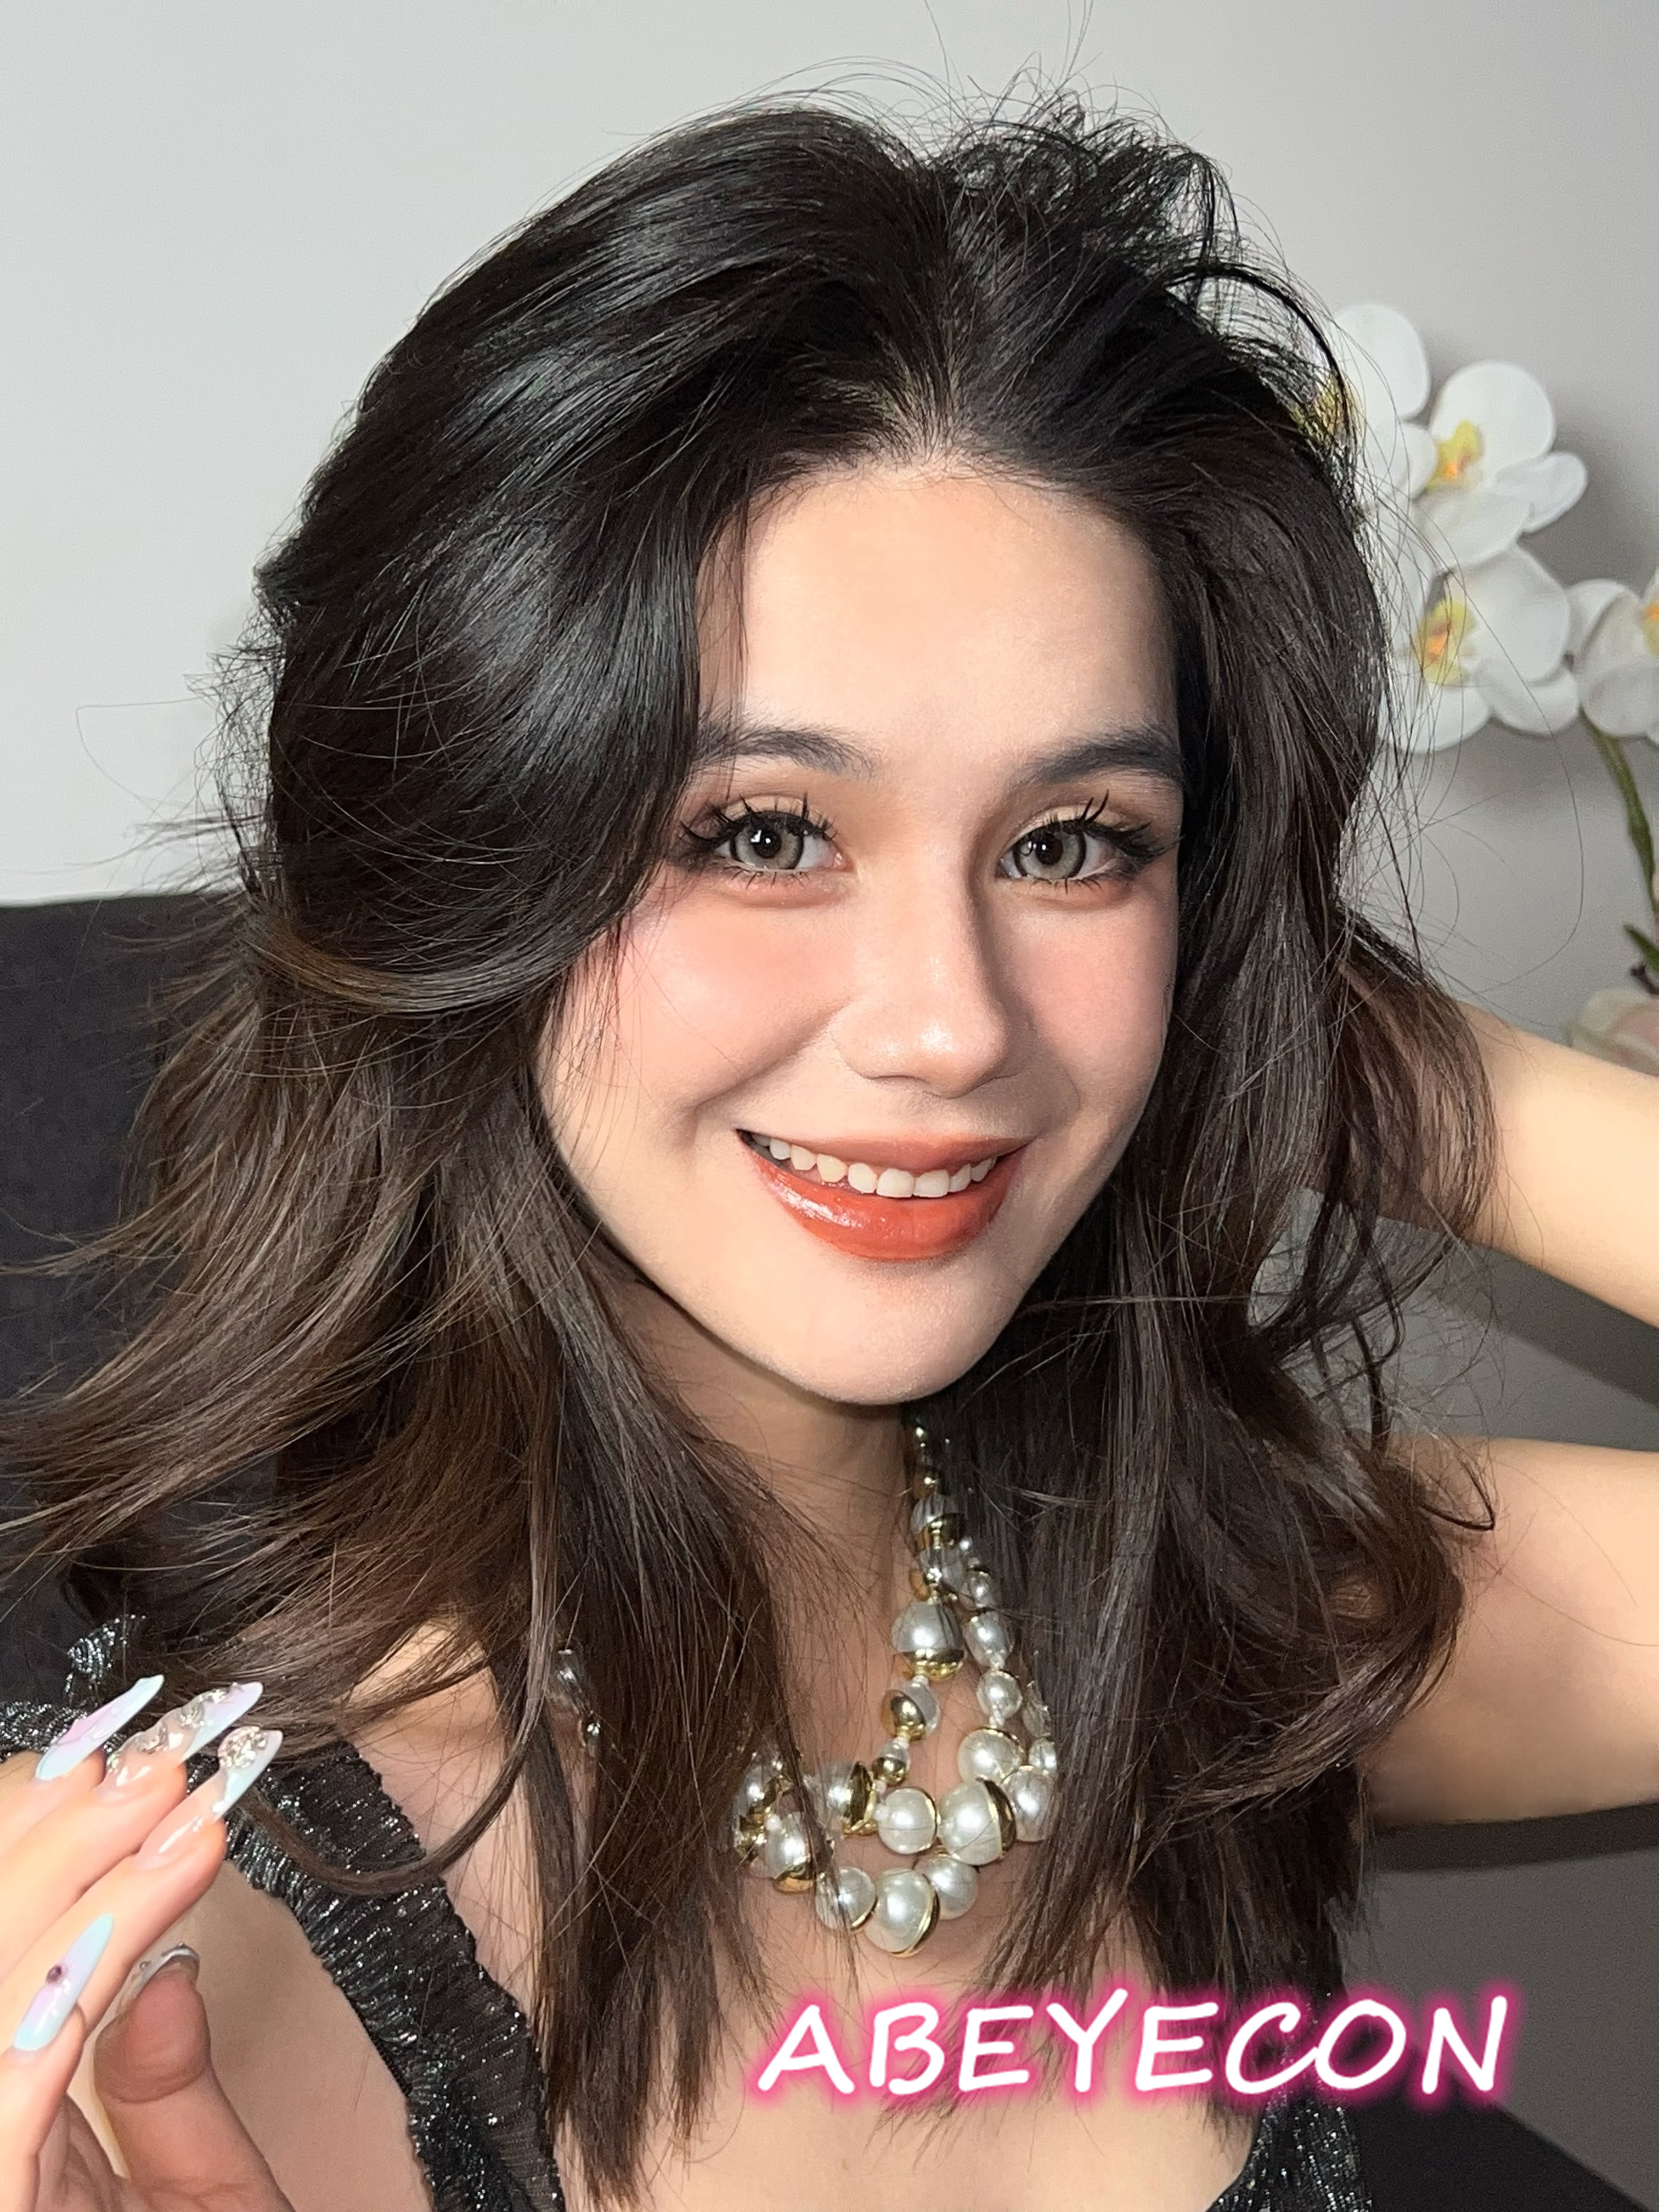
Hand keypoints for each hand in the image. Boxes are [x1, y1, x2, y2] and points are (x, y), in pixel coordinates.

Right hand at [0, 1679, 292, 2210]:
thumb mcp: (200, 2204)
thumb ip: (163, 2100)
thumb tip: (155, 1968)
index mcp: (9, 2157)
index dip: (19, 1874)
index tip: (92, 1777)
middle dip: (26, 1857)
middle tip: (119, 1758)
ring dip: (56, 1886)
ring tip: (150, 1789)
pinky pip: (18, 2082)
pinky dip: (85, 1964)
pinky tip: (154, 1894)